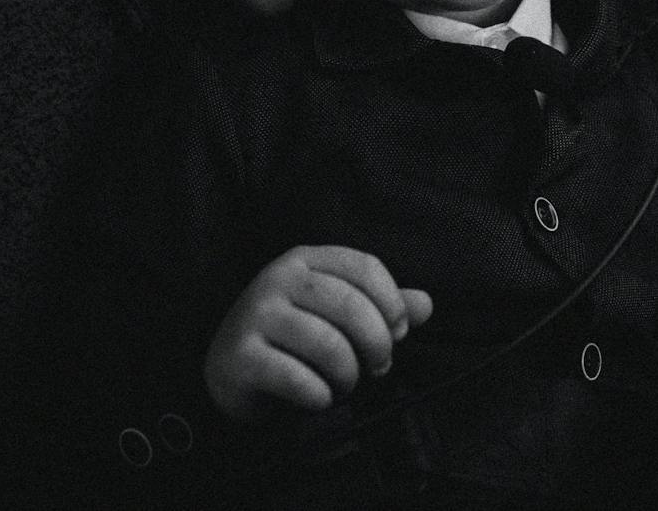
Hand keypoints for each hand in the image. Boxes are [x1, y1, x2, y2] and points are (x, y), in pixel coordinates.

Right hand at [204, 245, 432, 421]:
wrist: (231, 373)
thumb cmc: (294, 340)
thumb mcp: (336, 315)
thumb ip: (381, 307)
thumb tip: (426, 304)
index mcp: (307, 259)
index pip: (365, 266)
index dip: (393, 302)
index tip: (399, 332)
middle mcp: (279, 278)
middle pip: (351, 305)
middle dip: (376, 344)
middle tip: (378, 368)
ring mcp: (257, 314)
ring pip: (328, 345)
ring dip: (348, 376)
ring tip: (344, 385)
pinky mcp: (242, 354)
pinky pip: (297, 378)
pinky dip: (320, 395)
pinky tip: (319, 398)